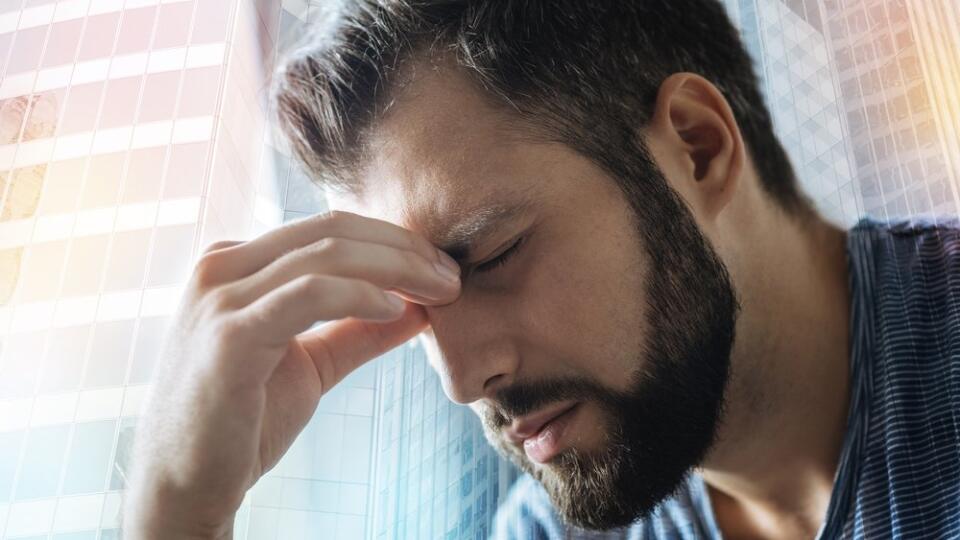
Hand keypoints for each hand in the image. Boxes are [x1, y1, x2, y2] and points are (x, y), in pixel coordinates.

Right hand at [121, 211, 460, 538]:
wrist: (185, 484)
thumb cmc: (243, 421)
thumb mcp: (311, 364)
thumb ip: (357, 331)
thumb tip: (417, 307)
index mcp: (236, 264)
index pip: (327, 229)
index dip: (392, 241)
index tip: (441, 268)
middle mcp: (221, 267)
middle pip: (331, 230)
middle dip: (403, 248)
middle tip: (452, 275)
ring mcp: (219, 297)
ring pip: (326, 254)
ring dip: (396, 267)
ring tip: (441, 290)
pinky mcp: (228, 335)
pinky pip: (307, 294)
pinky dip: (360, 294)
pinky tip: (396, 308)